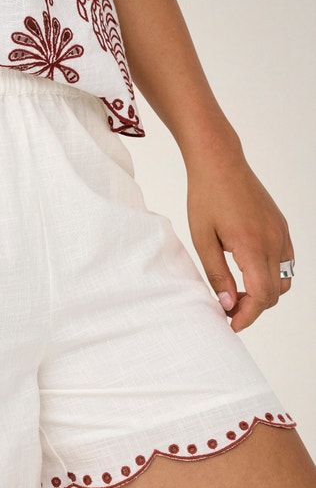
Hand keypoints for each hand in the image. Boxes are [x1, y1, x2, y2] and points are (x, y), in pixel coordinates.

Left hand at [187, 147, 293, 332]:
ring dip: (264, 294)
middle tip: (228, 310)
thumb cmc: (206, 198)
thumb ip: (217, 275)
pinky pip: (285, 262)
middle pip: (274, 293)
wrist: (220, 163)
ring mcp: (281, 233)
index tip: (230, 324)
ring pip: (284, 280)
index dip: (247, 316)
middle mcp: (274, 241)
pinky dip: (270, 276)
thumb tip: (227, 304)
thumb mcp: (203, 240)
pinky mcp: (281, 227)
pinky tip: (247, 275)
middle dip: (253, 309)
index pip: (261, 296)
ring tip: (237, 293)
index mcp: (252, 245)